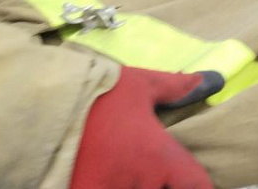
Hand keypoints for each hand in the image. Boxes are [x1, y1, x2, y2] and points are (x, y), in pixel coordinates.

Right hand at [70, 66, 223, 188]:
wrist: (42, 108)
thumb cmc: (97, 94)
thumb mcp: (142, 84)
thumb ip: (179, 88)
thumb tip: (215, 80)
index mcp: (160, 156)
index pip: (196, 185)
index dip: (201, 186)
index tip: (196, 182)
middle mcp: (139, 182)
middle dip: (163, 186)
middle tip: (158, 173)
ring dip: (136, 187)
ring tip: (132, 176)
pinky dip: (111, 187)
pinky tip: (110, 179)